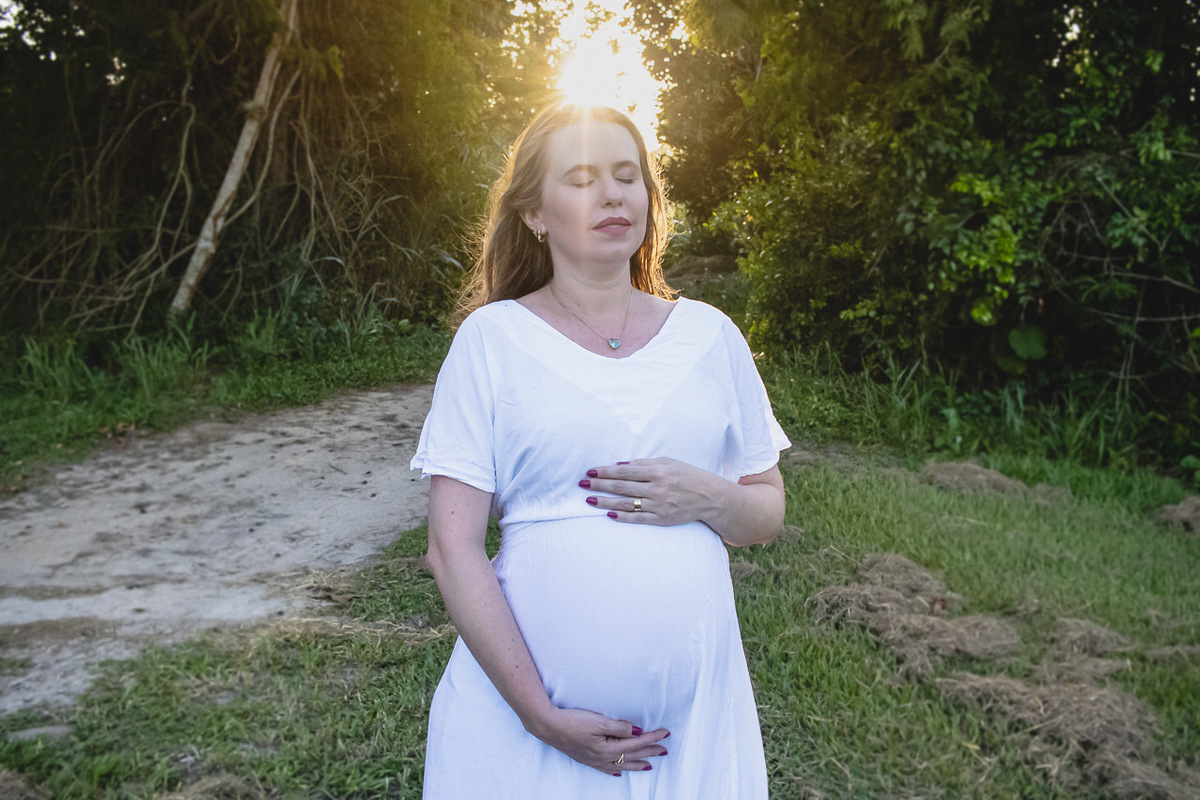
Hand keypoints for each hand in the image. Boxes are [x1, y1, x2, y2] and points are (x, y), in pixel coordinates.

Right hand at [530, 707, 668, 775]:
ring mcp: (594, 760)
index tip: (666, 733)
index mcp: (609, 747)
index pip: (636, 742)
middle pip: (632, 755)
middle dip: (650, 752)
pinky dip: (615, 770)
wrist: (548, 726)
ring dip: (637, 764)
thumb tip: (637, 731)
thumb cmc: (572, 721)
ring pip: (621, 764)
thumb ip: (619, 727)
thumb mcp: (599, 721)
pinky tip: (619, 772)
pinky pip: (606, 769)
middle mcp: (604, 757)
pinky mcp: (586, 759)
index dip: (652, 737)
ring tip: (649, 766)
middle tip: (664, 750)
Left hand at [581, 457, 720, 525]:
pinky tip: (609, 514)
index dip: (605, 471)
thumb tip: (620, 466)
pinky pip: (638, 518)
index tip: (590, 471)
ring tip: (589, 499)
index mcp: (658, 471)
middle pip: (622, 487)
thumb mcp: (669, 462)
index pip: (625, 471)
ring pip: (626, 504)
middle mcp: (657, 488)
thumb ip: (644, 463)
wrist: (710, 497)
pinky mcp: (662, 519)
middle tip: (582, 483)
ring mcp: (659, 505)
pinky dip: (622, 516)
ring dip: (606, 501)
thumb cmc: (687, 475)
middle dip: (599, 484)